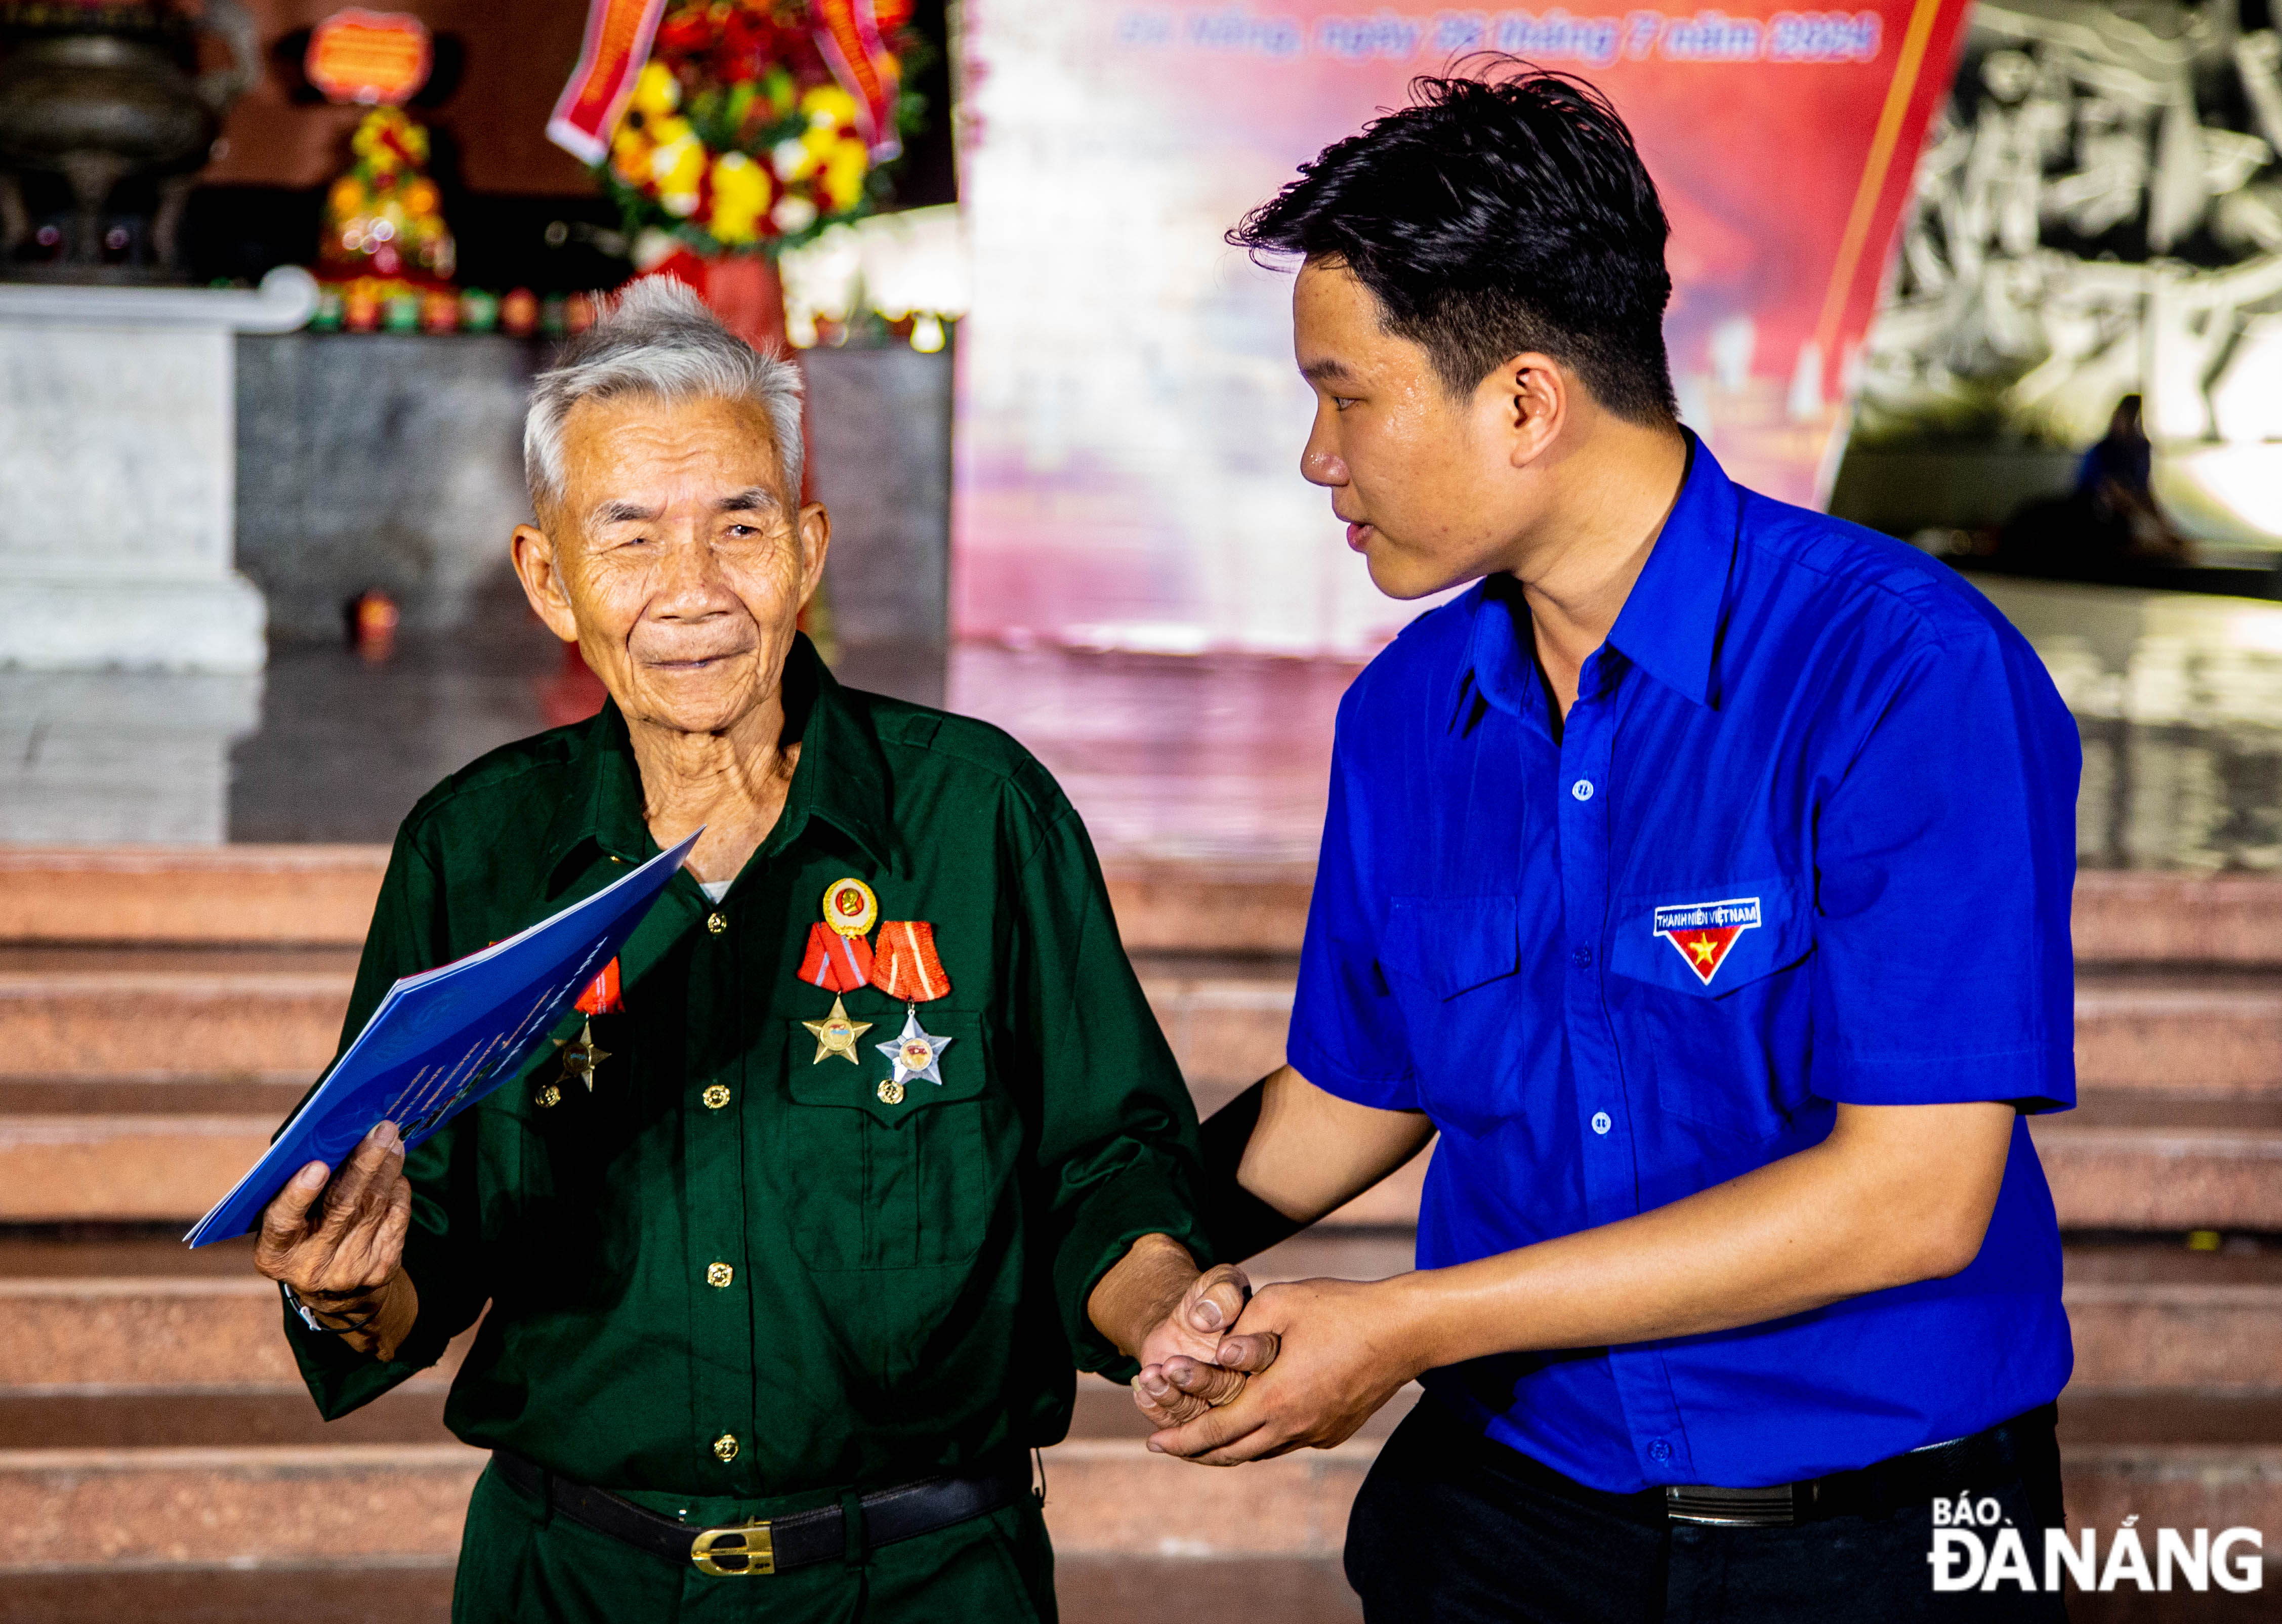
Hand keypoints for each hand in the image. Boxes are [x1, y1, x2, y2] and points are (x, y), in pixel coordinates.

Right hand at [253, 1119, 417, 1359]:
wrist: (334, 1292)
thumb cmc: (302, 1237)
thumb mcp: (284, 1223)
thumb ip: (291, 1190)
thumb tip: (329, 1141)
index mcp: (274, 1253)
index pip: (283, 1223)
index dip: (299, 1195)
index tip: (317, 1166)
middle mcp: (310, 1266)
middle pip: (341, 1208)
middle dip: (364, 1164)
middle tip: (382, 1131)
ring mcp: (348, 1270)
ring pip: (373, 1207)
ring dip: (386, 1169)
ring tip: (393, 1140)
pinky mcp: (381, 1268)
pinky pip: (395, 1218)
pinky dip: (397, 1189)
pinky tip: (395, 1169)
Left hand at [1146, 1275, 1420, 1465]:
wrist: (1404, 1330)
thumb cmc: (1340, 1308)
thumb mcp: (1279, 1303)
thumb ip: (1240, 1329)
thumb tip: (1214, 1352)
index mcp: (1276, 1398)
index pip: (1215, 1431)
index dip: (1180, 1439)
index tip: (1152, 1442)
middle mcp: (1295, 1426)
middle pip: (1233, 1452)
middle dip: (1195, 1451)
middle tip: (1167, 1446)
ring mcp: (1318, 1431)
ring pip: (1261, 1451)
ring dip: (1227, 1448)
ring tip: (1202, 1441)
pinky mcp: (1335, 1429)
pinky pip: (1287, 1442)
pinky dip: (1260, 1440)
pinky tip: (1250, 1427)